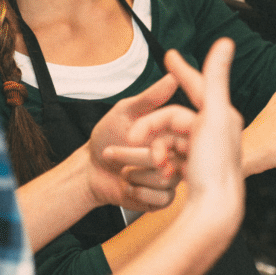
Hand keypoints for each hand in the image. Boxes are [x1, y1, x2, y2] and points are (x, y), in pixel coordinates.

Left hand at [89, 74, 192, 211]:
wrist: (90, 169)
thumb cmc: (107, 137)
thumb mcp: (125, 112)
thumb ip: (149, 98)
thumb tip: (172, 77)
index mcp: (172, 131)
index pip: (184, 130)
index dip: (163, 136)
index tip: (139, 139)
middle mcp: (176, 153)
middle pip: (177, 157)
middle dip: (142, 158)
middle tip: (124, 156)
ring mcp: (172, 176)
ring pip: (168, 179)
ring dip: (136, 174)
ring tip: (124, 170)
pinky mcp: (164, 197)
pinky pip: (163, 198)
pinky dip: (140, 192)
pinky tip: (128, 185)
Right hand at [130, 39, 244, 223]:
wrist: (213, 211)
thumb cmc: (216, 165)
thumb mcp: (214, 115)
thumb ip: (215, 78)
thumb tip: (225, 42)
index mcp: (221, 115)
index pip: (199, 85)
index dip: (183, 70)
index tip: (169, 54)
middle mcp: (214, 131)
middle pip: (173, 118)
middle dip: (152, 126)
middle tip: (134, 138)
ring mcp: (203, 151)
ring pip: (167, 138)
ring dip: (152, 148)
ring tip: (150, 163)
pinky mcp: (194, 169)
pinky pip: (169, 156)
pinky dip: (159, 161)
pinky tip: (158, 171)